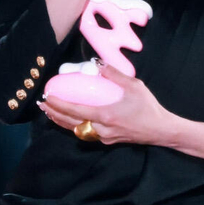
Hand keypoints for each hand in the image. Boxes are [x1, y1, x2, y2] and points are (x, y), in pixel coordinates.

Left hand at [37, 65, 174, 146]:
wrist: (161, 130)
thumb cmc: (149, 108)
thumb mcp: (134, 86)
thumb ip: (114, 74)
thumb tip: (98, 63)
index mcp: (105, 116)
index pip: (75, 111)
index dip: (58, 105)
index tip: (47, 97)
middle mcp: (101, 129)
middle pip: (70, 123)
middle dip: (54, 114)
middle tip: (42, 104)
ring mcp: (104, 137)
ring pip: (76, 130)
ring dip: (61, 121)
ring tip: (50, 112)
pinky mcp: (108, 141)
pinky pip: (86, 134)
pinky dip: (74, 126)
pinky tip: (70, 120)